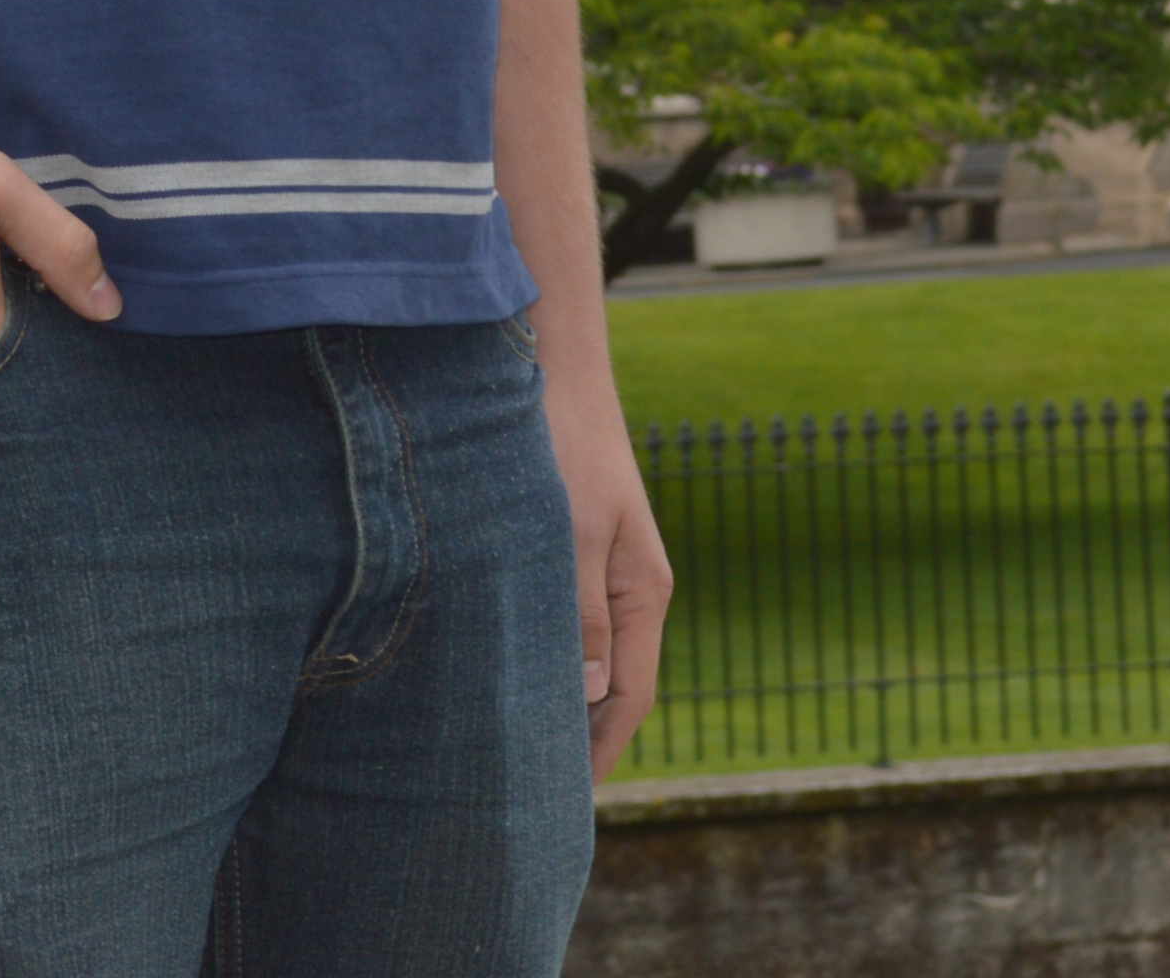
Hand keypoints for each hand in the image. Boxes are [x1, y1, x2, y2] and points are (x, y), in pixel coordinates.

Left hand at [550, 344, 672, 772]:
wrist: (555, 370)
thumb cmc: (562, 445)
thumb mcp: (570, 532)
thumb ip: (580, 613)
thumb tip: (591, 695)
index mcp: (644, 591)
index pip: (631, 695)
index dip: (602, 749)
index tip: (567, 799)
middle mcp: (636, 589)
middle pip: (619, 686)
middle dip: (588, 740)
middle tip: (542, 795)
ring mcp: (612, 570)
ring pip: (598, 657)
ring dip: (572, 704)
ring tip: (529, 753)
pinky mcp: (584, 551)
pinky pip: (577, 626)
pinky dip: (559, 663)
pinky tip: (525, 677)